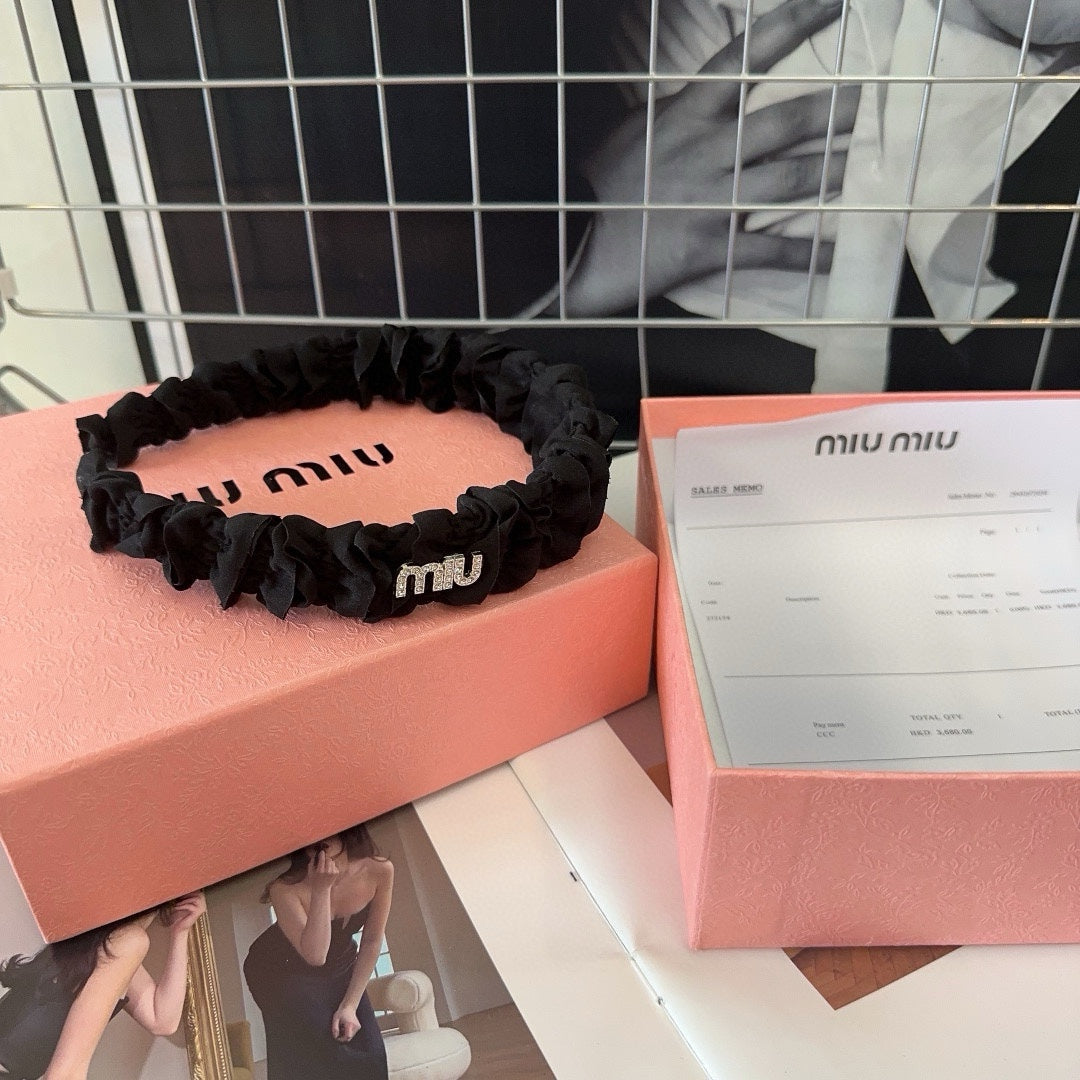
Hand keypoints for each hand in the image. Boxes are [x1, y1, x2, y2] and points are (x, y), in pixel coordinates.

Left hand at [166, 892, 205, 934]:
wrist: (178, 928)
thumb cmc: (179, 916)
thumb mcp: (182, 905)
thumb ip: (185, 897)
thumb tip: (182, 887)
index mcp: (201, 903)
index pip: (199, 892)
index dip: (191, 891)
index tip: (182, 892)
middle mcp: (203, 906)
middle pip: (199, 894)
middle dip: (189, 894)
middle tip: (179, 897)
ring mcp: (201, 909)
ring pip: (196, 899)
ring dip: (185, 900)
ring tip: (177, 903)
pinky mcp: (196, 913)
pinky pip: (190, 906)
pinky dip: (182, 906)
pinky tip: (176, 907)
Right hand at [306, 847, 340, 894]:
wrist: (321, 889)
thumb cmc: (314, 880)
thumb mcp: (310, 872)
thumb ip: (311, 863)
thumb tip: (314, 855)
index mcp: (320, 871)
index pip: (322, 859)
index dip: (322, 854)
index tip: (321, 852)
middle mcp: (327, 871)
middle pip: (328, 859)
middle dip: (326, 859)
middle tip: (323, 861)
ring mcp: (333, 872)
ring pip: (332, 861)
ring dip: (329, 862)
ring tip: (325, 868)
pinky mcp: (336, 873)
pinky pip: (335, 865)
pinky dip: (332, 867)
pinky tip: (328, 871)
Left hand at [331, 1003, 360, 1042]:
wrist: (349, 1006)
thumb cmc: (341, 1012)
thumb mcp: (335, 1019)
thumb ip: (335, 1028)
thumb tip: (335, 1036)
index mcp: (350, 1024)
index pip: (347, 1037)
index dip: (342, 1039)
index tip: (337, 1037)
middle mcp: (355, 1026)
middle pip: (348, 1038)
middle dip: (342, 1037)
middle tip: (338, 1031)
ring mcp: (358, 1027)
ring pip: (350, 1036)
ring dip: (345, 1034)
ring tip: (342, 1027)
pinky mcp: (358, 1027)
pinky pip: (352, 1033)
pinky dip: (348, 1032)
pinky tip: (346, 1026)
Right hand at [564, 0, 858, 314]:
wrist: (567, 244)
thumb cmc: (591, 184)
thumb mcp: (627, 132)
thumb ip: (668, 113)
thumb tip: (691, 99)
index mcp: (685, 114)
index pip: (746, 58)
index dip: (792, 25)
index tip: (833, 5)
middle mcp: (708, 151)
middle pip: (787, 123)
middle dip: (838, 111)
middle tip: (872, 100)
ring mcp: (713, 200)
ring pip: (792, 181)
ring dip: (837, 172)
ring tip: (871, 164)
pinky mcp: (712, 246)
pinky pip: (770, 251)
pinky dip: (807, 257)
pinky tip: (837, 258)